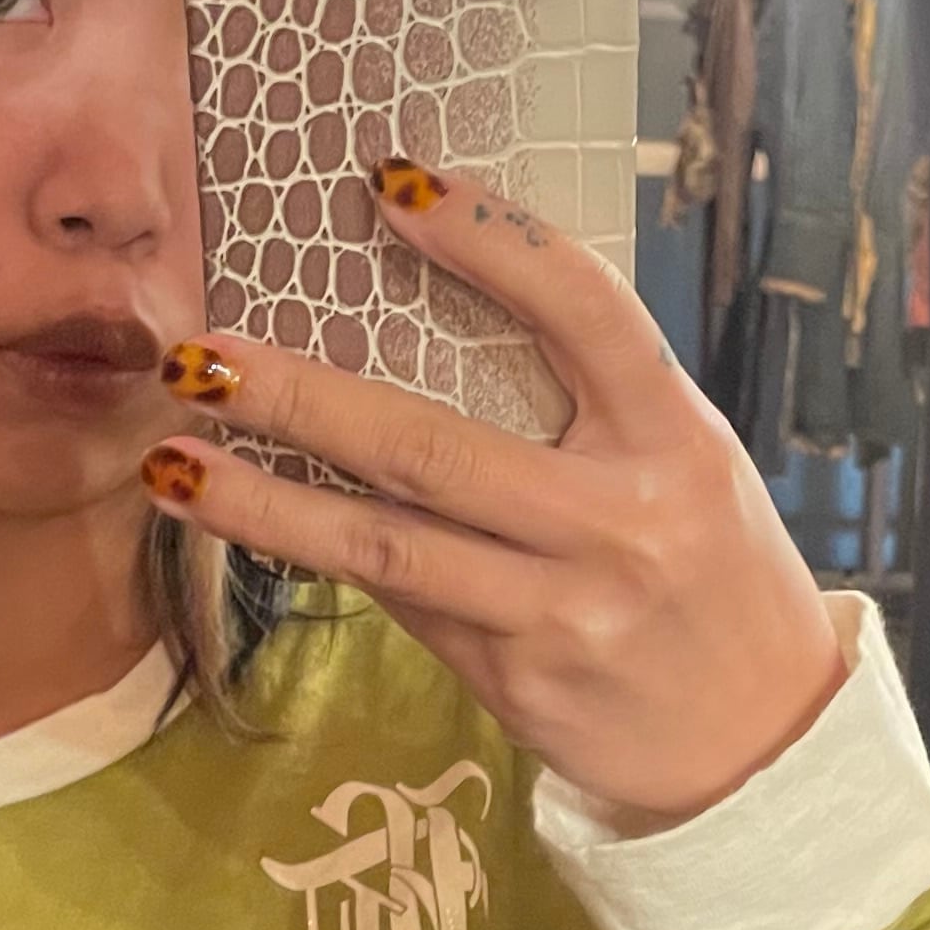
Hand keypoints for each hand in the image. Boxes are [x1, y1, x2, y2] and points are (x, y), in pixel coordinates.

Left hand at [143, 160, 846, 823]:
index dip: (487, 238)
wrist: (758, 745)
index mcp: (677, 436)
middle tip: (201, 353)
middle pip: (432, 446)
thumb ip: (592, 401)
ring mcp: (560, 609)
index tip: (389, 184)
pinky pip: (400, 602)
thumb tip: (437, 307)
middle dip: (302, 397)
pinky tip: (241, 517)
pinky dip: (320, 554)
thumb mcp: (688, 464)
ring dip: (262, 502)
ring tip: (171, 458)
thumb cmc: (711, 573)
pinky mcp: (514, 679)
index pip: (582, 308)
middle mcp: (618, 520)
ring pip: (384, 547)